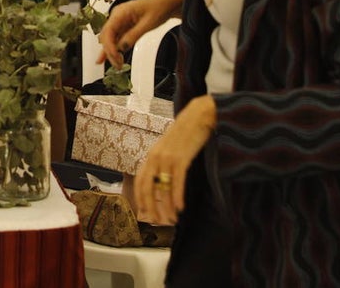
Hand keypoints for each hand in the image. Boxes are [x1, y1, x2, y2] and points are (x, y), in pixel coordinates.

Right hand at [97, 0, 184, 67]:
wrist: (167, 3)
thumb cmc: (159, 7)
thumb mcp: (148, 23)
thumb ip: (133, 36)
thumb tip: (122, 48)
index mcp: (120, 12)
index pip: (108, 32)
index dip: (109, 46)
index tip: (115, 58)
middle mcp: (117, 16)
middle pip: (106, 36)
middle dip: (109, 51)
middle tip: (117, 65)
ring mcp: (120, 21)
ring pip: (110, 39)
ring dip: (112, 51)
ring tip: (116, 65)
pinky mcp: (125, 26)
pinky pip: (117, 38)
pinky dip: (116, 48)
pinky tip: (113, 57)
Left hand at [135, 95, 215, 224]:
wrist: (198, 116)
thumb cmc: (186, 135)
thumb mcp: (169, 149)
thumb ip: (164, 163)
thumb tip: (163, 182)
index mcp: (151, 156)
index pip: (140, 182)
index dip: (141, 200)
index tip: (145, 214)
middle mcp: (155, 157)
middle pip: (147, 188)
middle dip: (151, 207)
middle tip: (157, 222)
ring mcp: (167, 157)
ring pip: (162, 188)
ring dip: (166, 207)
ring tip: (172, 220)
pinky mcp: (181, 157)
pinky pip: (177, 181)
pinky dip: (177, 196)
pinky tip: (180, 208)